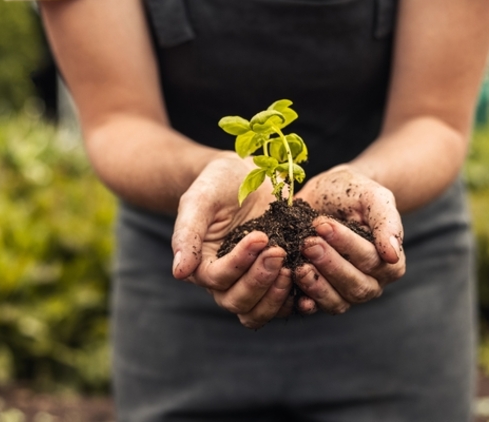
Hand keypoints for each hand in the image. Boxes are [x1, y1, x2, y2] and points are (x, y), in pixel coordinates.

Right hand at [171, 153, 293, 328]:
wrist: (245, 176)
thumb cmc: (217, 184)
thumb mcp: (199, 200)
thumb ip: (187, 233)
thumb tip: (179, 273)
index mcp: (202, 265)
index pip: (217, 279)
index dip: (239, 263)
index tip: (260, 236)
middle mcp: (226, 282)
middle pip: (238, 302)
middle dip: (259, 281)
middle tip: (278, 251)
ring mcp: (252, 283)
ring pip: (259, 312)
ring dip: (276, 296)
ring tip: (293, 268)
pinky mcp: (276, 280)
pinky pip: (284, 304)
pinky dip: (296, 299)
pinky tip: (309, 278)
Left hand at [293, 165, 404, 313]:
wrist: (326, 194)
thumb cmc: (353, 193)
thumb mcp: (373, 196)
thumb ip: (387, 221)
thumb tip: (392, 255)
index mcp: (390, 262)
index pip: (371, 260)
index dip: (346, 245)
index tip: (323, 225)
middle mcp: (371, 283)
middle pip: (356, 285)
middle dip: (330, 265)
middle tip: (308, 243)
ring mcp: (346, 293)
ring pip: (337, 301)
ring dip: (316, 285)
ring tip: (298, 265)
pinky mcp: (321, 296)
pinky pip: (315, 307)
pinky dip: (304, 301)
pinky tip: (291, 288)